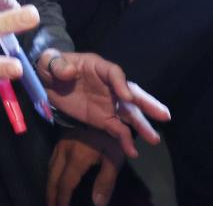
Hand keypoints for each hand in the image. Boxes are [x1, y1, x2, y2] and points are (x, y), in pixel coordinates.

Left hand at [38, 49, 170, 157]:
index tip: (126, 96)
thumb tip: (68, 72)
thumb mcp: (49, 60)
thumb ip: (57, 64)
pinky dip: (124, 140)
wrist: (49, 80)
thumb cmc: (53, 65)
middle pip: (131, 93)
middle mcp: (110, 86)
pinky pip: (116, 129)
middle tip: (164, 115)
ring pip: (129, 114)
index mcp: (99, 67)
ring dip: (141, 125)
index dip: (122, 84)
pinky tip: (132, 152)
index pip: (115, 73)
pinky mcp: (103, 118)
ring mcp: (109, 103)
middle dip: (147, 103)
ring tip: (153, 139)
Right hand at [47, 128, 123, 205]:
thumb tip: (97, 204)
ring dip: (49, 184)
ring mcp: (61, 144)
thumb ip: (106, 182)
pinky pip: (52, 159)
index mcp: (77, 158)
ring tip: (51, 197)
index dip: (62, 200)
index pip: (65, 184)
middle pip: (52, 178)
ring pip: (50, 168)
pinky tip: (54, 178)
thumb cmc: (111, 136)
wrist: (105, 110)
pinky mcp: (61, 139)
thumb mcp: (114, 159)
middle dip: (51, 195)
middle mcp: (64, 152)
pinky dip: (51, 173)